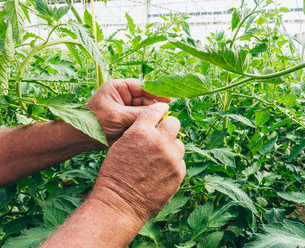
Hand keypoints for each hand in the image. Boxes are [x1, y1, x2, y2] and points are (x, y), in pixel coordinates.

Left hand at [86, 79, 170, 142]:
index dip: (156, 92)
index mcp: (118, 88)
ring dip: (151, 116)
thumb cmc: (94, 122)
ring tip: (161, 122)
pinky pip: (140, 120)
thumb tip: (160, 110)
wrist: (80, 138)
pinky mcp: (126, 120)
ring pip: (144, 110)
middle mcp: (123, 96)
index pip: (141, 86)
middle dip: (155, 106)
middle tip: (166, 115)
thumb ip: (139, 113)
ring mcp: (125, 108)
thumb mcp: (117, 116)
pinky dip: (146, 123)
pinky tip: (154, 127)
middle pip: (145, 99)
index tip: (169, 99)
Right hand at [90, 103, 185, 222]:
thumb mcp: (121, 145)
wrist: (120, 203)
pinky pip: (180, 161)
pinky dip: (173, 164)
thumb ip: (139, 131)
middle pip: (174, 123)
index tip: (162, 110)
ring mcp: (172, 158)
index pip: (156, 110)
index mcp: (141, 131)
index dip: (159, 109)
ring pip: (179, 144)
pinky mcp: (179, 173)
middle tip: (163, 135)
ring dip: (171, 148)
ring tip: (159, 159)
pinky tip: (161, 171)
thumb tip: (154, 124)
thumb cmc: (115, 174)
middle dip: (168, 127)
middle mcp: (159, 141)